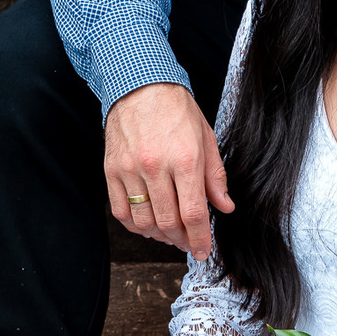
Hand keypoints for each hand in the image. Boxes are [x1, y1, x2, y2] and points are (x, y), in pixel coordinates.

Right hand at [104, 82, 233, 260]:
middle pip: (167, 222)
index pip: (193, 213)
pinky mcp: (111, 169)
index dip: (200, 238)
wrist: (140, 84)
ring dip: (158, 236)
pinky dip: (134, 225)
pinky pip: (120, 211)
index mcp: (185, 158)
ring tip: (169, 234)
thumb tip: (224, 206)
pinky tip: (147, 224)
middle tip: (188, 243)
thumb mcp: (206, 138)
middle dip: (181, 240)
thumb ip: (215, 177)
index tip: (203, 250)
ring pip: (143, 221)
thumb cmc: (176, 109)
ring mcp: (130, 169)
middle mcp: (156, 166)